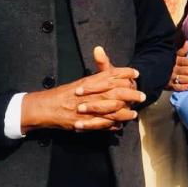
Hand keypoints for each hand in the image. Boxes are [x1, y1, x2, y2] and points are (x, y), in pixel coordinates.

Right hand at [21, 48, 144, 131]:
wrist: (45, 107)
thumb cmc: (63, 94)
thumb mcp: (81, 82)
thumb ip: (96, 73)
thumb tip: (104, 61)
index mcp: (89, 82)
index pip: (110, 74)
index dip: (125, 73)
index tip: (136, 74)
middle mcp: (90, 93)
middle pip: (115, 91)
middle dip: (130, 94)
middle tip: (142, 96)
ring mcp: (88, 108)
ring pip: (111, 109)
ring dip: (124, 112)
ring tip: (133, 114)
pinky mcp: (85, 121)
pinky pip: (102, 123)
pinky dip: (112, 125)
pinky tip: (119, 126)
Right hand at [168, 40, 187, 90]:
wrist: (152, 71)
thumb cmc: (166, 62)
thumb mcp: (173, 55)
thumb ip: (181, 51)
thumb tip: (187, 43)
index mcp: (175, 60)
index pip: (186, 61)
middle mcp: (173, 68)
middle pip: (186, 70)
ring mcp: (170, 77)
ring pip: (183, 78)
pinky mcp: (168, 85)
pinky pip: (175, 87)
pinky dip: (182, 87)